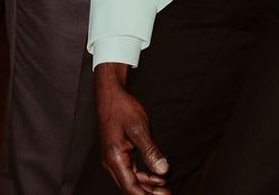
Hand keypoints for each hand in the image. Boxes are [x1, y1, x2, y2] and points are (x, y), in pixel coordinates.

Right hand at [95, 64, 170, 193]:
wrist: (110, 95)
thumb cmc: (122, 109)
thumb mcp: (139, 129)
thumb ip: (151, 151)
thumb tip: (163, 170)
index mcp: (114, 159)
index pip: (131, 188)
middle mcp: (111, 163)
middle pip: (130, 188)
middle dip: (149, 194)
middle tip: (168, 193)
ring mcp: (113, 159)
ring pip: (130, 181)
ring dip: (147, 187)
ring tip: (166, 188)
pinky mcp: (118, 155)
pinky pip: (130, 172)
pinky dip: (144, 177)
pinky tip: (157, 178)